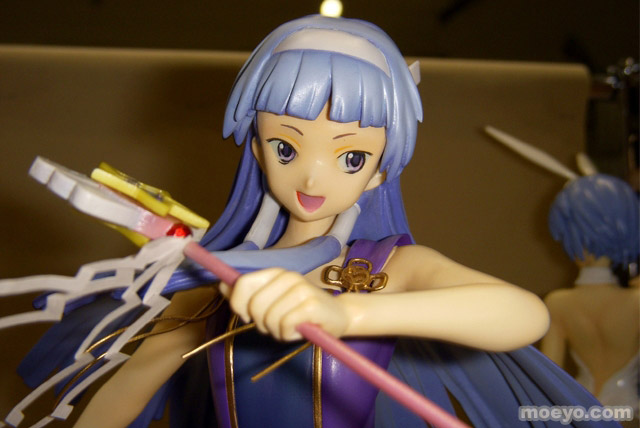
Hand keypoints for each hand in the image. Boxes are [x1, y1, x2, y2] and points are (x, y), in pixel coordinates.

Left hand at [220, 268, 348, 340]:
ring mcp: (300, 289)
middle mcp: (288, 276)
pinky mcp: (310, 304)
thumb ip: (248, 293)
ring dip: (276, 331)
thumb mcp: (273, 300)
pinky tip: (300, 330)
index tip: (246, 316)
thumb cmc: (302, 311)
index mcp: (275, 272)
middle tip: (275, 325)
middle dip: (261, 323)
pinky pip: (284, 326)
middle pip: (254, 305)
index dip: (238, 304)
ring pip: (269, 318)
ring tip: (290, 327)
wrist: (340, 315)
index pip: (243, 284)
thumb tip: (221, 285)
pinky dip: (288, 335)